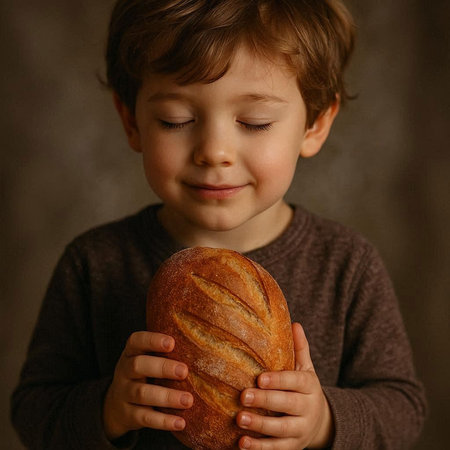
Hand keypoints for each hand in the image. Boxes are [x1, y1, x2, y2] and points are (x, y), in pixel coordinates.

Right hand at [103, 331, 192, 440]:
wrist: (115, 405)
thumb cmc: (143, 374)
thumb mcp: (146, 359)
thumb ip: (165, 351)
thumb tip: (205, 343)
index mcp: (131, 352)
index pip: (136, 341)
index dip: (152, 340)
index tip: (172, 343)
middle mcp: (124, 371)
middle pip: (138, 366)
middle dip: (162, 367)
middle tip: (184, 371)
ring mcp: (123, 393)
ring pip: (142, 393)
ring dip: (166, 397)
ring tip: (188, 400)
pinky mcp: (128, 415)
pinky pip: (144, 418)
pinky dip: (163, 421)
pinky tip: (180, 422)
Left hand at [236, 323, 333, 448]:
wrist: (321, 422)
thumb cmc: (304, 388)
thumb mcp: (305, 369)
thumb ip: (300, 349)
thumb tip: (295, 323)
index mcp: (309, 385)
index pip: (295, 381)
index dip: (278, 380)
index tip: (259, 378)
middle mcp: (307, 408)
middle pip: (288, 405)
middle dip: (265, 401)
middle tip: (243, 396)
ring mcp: (301, 430)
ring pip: (282, 430)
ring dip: (260, 426)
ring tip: (239, 419)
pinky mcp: (293, 447)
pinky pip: (277, 449)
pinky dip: (260, 448)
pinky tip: (242, 443)